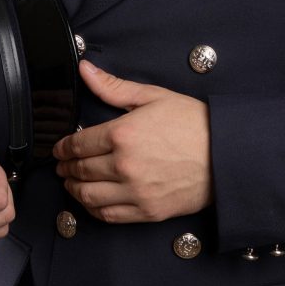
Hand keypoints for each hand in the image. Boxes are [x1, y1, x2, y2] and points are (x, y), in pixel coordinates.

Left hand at [53, 61, 211, 223]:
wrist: (225, 154)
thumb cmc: (192, 122)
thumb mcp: (153, 95)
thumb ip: (113, 86)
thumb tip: (85, 70)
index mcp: (122, 133)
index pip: (78, 144)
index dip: (63, 147)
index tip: (59, 148)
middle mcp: (124, 165)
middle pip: (80, 170)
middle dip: (65, 167)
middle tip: (61, 165)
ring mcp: (135, 191)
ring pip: (89, 196)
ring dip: (74, 189)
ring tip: (71, 183)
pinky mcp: (146, 211)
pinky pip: (109, 215)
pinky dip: (93, 209)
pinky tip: (91, 201)